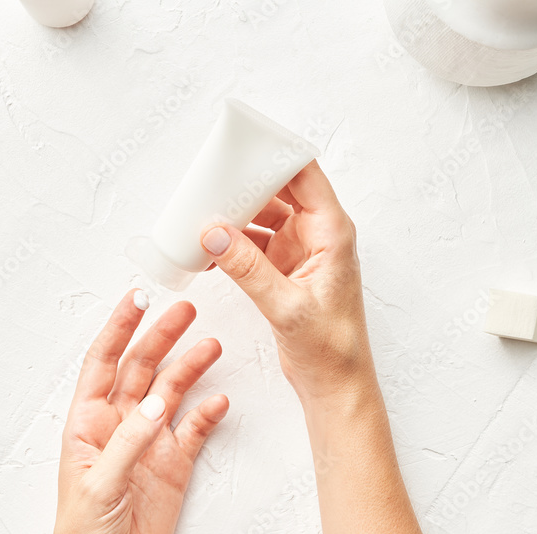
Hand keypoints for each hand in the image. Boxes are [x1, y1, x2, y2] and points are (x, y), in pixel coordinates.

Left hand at [31, 290, 227, 533]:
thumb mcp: (97, 486)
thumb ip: (128, 443)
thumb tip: (156, 404)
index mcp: (87, 423)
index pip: (102, 363)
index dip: (118, 329)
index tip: (138, 298)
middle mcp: (119, 425)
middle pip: (141, 368)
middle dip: (161, 337)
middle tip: (185, 312)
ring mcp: (148, 443)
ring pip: (171, 392)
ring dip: (189, 367)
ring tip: (212, 346)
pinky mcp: (173, 464)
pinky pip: (193, 429)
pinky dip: (207, 412)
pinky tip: (219, 399)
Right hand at [200, 160, 373, 404]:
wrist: (335, 384)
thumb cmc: (331, 348)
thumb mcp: (286, 307)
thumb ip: (248, 269)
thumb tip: (213, 234)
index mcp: (331, 233)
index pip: (304, 176)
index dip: (274, 156)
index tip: (242, 146)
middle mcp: (317, 235)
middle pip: (279, 190)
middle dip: (244, 183)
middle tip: (209, 181)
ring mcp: (299, 250)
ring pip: (262, 216)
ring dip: (234, 215)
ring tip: (201, 215)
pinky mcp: (284, 269)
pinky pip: (253, 244)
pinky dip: (231, 244)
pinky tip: (207, 249)